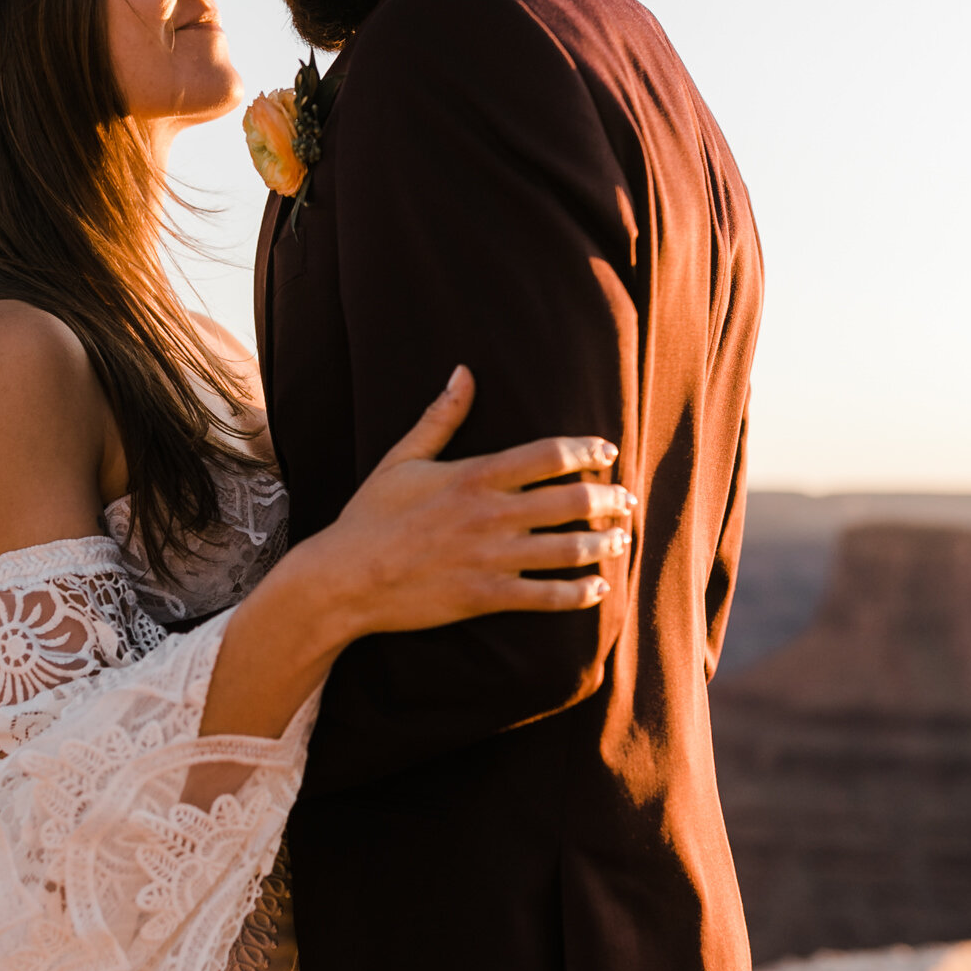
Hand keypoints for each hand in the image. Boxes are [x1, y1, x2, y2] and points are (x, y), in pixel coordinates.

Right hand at [302, 364, 633, 641]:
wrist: (345, 579)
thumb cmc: (370, 517)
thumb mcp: (401, 459)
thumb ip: (440, 418)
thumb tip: (463, 372)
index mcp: (475, 476)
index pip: (550, 455)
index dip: (587, 450)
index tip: (606, 453)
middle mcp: (491, 515)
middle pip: (573, 501)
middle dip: (609, 499)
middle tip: (624, 500)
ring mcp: (492, 558)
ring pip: (569, 550)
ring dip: (604, 543)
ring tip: (619, 540)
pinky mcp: (486, 596)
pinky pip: (547, 597)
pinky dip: (580, 593)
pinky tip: (598, 587)